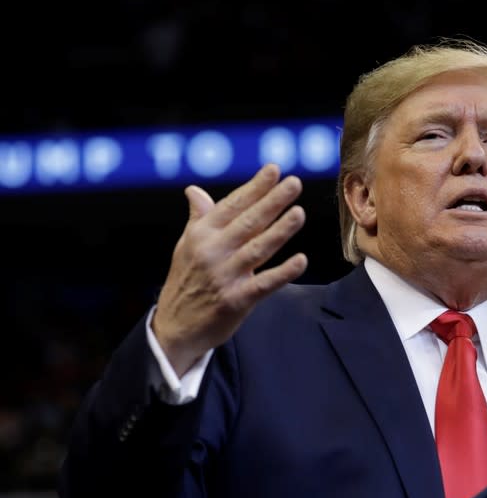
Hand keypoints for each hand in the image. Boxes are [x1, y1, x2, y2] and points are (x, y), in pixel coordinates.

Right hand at [152, 163, 307, 375]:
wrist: (174, 327)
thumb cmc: (185, 281)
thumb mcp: (186, 246)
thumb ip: (198, 218)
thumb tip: (194, 190)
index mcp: (202, 234)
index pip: (233, 205)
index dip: (255, 187)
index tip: (274, 169)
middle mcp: (212, 251)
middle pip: (248, 222)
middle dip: (272, 201)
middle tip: (294, 183)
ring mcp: (224, 276)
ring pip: (258, 248)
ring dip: (280, 231)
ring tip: (299, 213)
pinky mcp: (236, 300)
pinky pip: (264, 284)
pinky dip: (283, 272)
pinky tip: (301, 260)